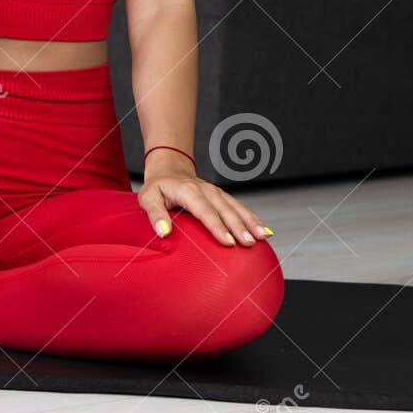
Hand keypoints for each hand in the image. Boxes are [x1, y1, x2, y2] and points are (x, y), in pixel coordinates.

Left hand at [138, 157, 273, 246]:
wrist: (169, 169)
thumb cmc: (158, 187)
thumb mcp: (148, 198)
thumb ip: (155, 214)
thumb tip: (163, 231)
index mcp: (188, 191)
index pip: (204, 210)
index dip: (217, 226)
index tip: (227, 242)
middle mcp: (206, 190)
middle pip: (225, 210)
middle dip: (239, 227)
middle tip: (248, 243)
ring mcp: (217, 192)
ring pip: (237, 207)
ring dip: (251, 222)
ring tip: (263, 237)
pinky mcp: (223, 197)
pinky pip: (240, 207)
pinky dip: (253, 218)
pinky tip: (264, 230)